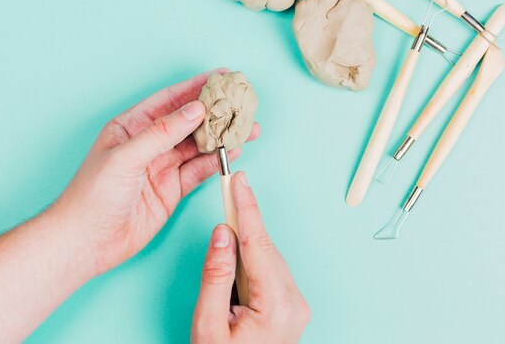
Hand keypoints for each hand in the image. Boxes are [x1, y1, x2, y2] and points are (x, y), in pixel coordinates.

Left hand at [52, 70, 259, 275]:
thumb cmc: (93, 195)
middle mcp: (147, 144)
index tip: (221, 77)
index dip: (195, 88)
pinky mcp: (171, 190)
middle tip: (242, 103)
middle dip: (215, 113)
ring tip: (248, 128)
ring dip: (222, 138)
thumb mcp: (126, 157)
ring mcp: (161, 167)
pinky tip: (233, 153)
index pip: (168, 101)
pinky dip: (216, 162)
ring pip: (197, 146)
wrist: (86, 241)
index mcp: (131, 127)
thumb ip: (161, 133)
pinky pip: (198, 171)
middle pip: (188, 122)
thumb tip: (194, 110)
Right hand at [191, 172, 309, 343]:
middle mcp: (294, 303)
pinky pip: (270, 270)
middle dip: (245, 223)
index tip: (241, 182)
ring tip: (225, 232)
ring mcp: (296, 306)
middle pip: (265, 248)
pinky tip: (236, 259)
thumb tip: (223, 233)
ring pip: (268, 258)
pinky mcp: (290, 306)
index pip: (259, 246)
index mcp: (277, 307)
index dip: (248, 209)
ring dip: (246, 243)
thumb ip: (216, 276)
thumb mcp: (208, 323)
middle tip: (229, 191)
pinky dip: (252, 259)